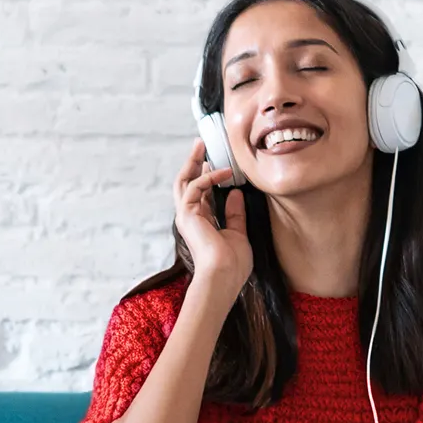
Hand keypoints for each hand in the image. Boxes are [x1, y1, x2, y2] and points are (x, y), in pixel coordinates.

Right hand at [174, 139, 251, 303]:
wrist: (224, 276)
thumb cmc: (232, 263)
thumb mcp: (238, 233)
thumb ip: (235, 213)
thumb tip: (235, 193)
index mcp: (202, 223)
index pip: (200, 193)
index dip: (206, 176)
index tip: (214, 162)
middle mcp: (191, 218)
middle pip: (187, 183)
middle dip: (193, 163)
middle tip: (200, 145)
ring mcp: (186, 216)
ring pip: (184, 181)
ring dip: (192, 162)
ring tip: (201, 146)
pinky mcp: (187, 215)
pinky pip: (194, 188)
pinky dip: (208, 178)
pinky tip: (223, 172)